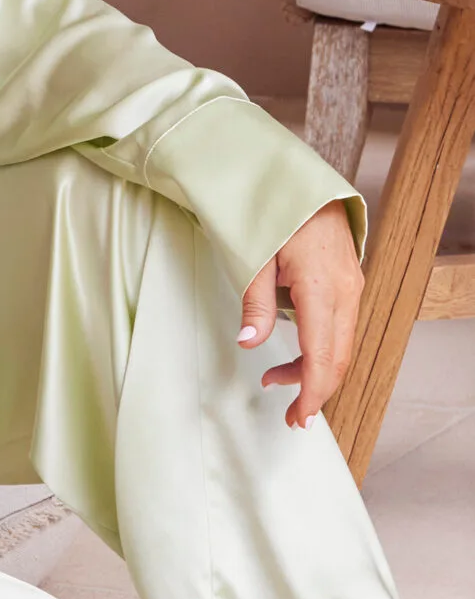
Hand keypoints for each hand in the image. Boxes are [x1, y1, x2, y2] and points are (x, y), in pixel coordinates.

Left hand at [238, 199, 362, 427]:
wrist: (299, 180)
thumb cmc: (273, 212)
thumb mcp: (254, 257)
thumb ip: (254, 304)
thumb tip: (248, 343)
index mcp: (320, 288)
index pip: (322, 357)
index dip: (310, 393)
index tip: (297, 418)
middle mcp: (345, 291)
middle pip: (338, 358)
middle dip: (315, 391)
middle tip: (290, 415)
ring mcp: (350, 286)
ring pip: (341, 345)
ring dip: (314, 369)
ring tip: (276, 378)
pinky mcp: (348, 282)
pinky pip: (341, 327)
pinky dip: (322, 348)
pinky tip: (296, 353)